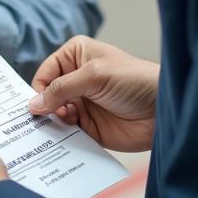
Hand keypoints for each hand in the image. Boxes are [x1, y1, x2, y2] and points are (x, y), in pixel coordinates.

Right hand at [28, 36, 159, 152]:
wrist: (164, 110)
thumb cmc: (133, 80)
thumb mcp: (95, 76)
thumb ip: (62, 88)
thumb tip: (34, 104)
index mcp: (75, 56)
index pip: (45, 74)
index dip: (37, 90)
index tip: (33, 108)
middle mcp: (75, 80)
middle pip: (47, 97)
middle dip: (41, 110)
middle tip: (36, 124)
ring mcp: (81, 104)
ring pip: (54, 117)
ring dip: (52, 125)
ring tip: (57, 130)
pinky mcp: (88, 127)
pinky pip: (67, 134)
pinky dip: (62, 138)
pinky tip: (64, 141)